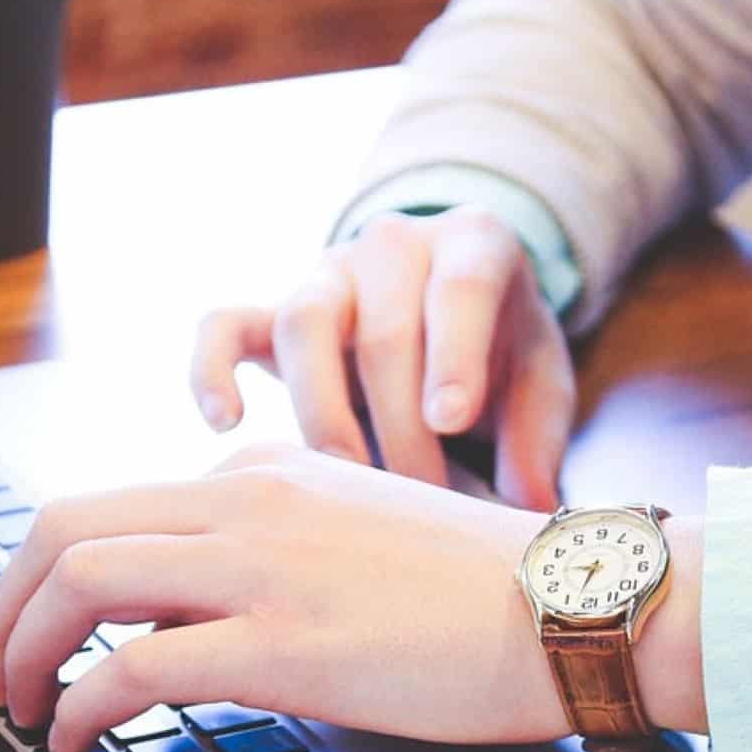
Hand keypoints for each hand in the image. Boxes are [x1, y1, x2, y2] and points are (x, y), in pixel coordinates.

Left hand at [0, 445, 703, 751]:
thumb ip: (258, 550)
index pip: (106, 505)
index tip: (33, 627)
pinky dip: (82, 704)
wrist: (570, 604)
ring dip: (23, 648)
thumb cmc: (473, 586)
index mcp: (257, 474)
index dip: (44, 575)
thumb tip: (168, 612)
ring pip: (81, 580)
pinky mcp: (284, 643)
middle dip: (5, 603)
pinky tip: (78, 737)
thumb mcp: (346, 531)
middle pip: (65, 526)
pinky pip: (136, 664)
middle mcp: (244, 501)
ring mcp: (261, 568)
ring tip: (20, 706)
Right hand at [190, 206, 575, 508]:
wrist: (448, 307)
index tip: (450, 420)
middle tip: (421, 499)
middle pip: (382, 329)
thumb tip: (530, 507)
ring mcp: (326, 275)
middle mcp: (393, 245)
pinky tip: (225, 424)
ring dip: (323, 413)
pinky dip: (211, 369)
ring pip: (303, 324)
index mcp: (473, 243)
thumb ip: (538, 437)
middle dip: (400, 425)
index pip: (459, 287)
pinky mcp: (271, 311)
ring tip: (346, 482)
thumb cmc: (499, 350)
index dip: (453, 353)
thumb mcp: (540, 379)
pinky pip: (222, 326)